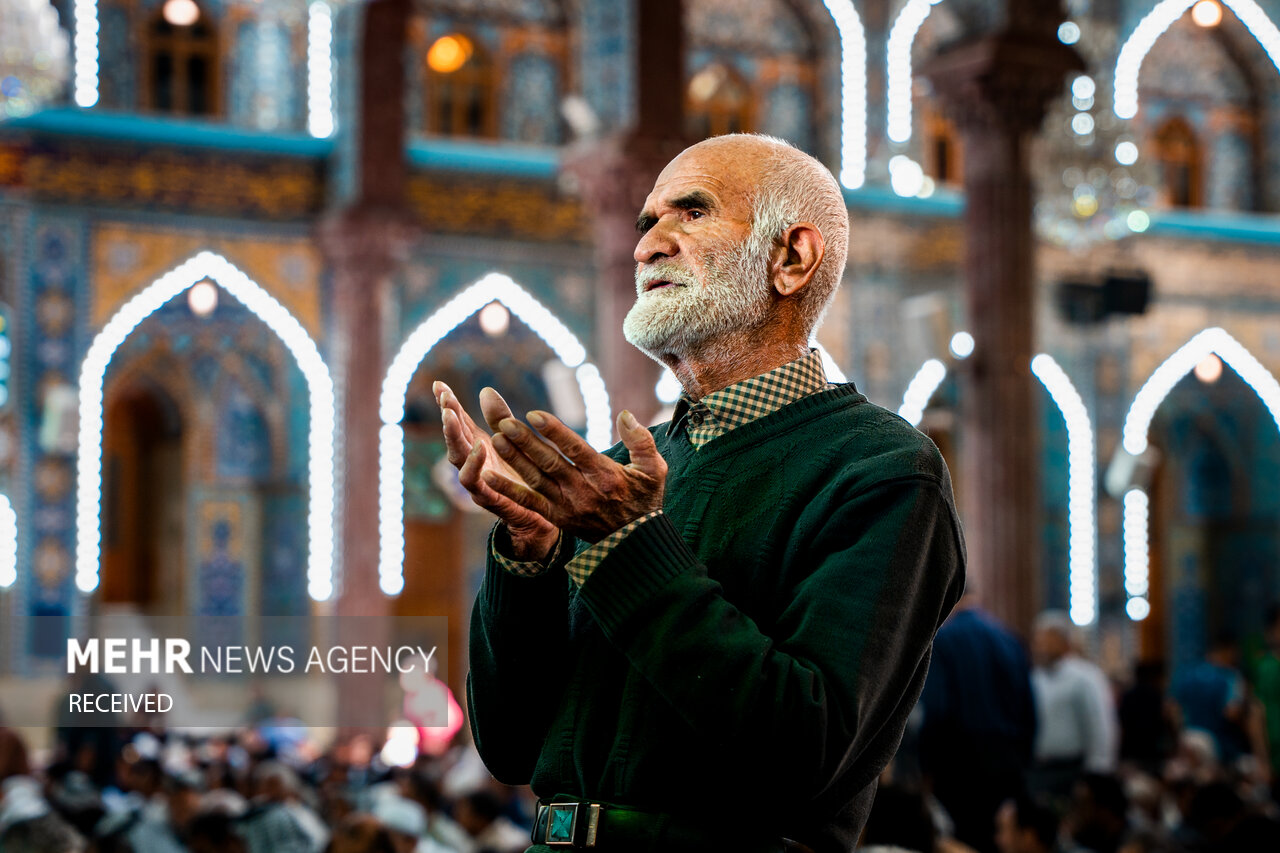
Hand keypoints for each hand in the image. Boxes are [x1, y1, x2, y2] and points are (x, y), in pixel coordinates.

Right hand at [434, 381, 558, 560]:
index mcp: (477, 447)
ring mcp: (479, 482)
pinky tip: (480, 448)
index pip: (458, 423)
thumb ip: (499, 418)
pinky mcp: (491, 499)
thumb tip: (486, 391)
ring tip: (453, 419)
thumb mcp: (512, 442)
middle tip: (445, 401)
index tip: (439, 384)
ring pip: (459, 462)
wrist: (537, 516)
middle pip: (454, 440)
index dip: (448, 404)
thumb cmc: (521, 477)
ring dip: (454, 439)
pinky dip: (475, 467)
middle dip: (448, 419)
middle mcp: (473, 464)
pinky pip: (478, 484)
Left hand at [482, 407, 666, 542]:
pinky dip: (508, 490)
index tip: (534, 415)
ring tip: (496, 439)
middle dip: (526, 442)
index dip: (555, 432)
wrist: (635, 542)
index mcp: (605, 476)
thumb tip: (624, 414)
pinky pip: (529, 502)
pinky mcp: (557, 517)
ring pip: (536, 479)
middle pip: (550, 463)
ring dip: (515, 459)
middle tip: (505, 422)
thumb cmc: (645, 500)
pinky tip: (487, 477)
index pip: (576, 450)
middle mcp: (583, 491)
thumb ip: (641, 441)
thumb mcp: (655, 469)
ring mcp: (567, 506)